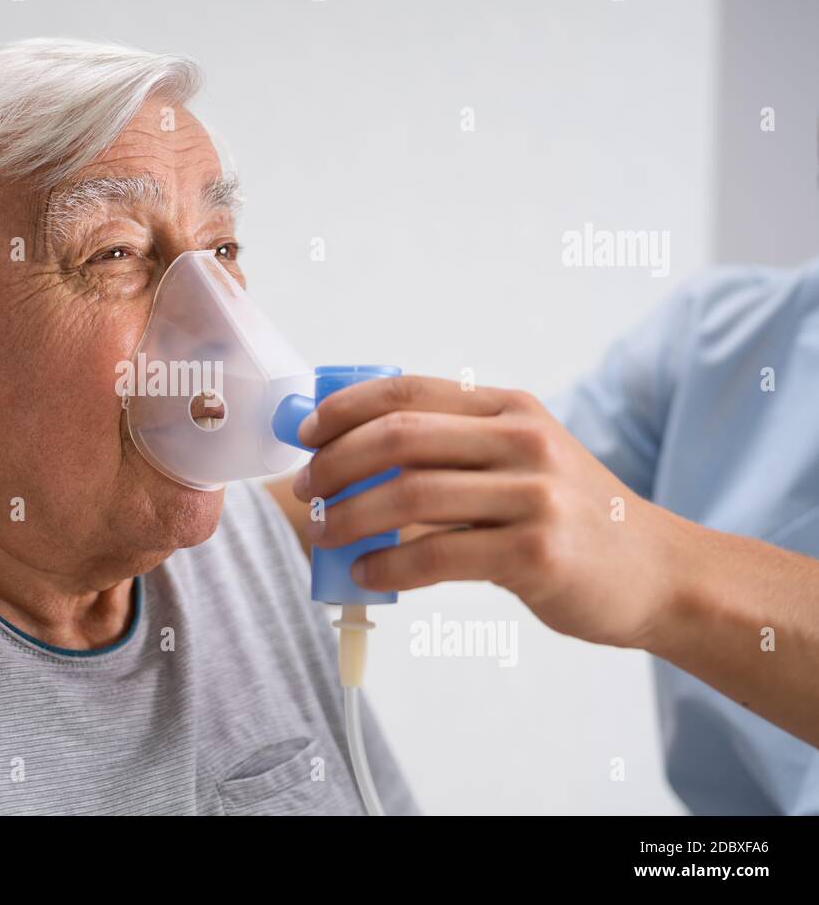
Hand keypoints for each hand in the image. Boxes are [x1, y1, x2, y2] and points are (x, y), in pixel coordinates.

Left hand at [291, 375, 689, 648]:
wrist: (660, 572)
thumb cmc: (573, 517)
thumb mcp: (524, 459)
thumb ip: (456, 450)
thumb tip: (353, 460)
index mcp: (509, 408)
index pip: (406, 392)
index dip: (342, 409)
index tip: (305, 435)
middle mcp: (522, 440)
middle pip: (398, 438)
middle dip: (334, 463)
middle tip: (305, 491)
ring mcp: (533, 496)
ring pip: (409, 495)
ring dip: (349, 516)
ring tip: (325, 534)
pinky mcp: (536, 554)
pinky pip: (435, 556)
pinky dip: (386, 565)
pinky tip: (364, 572)